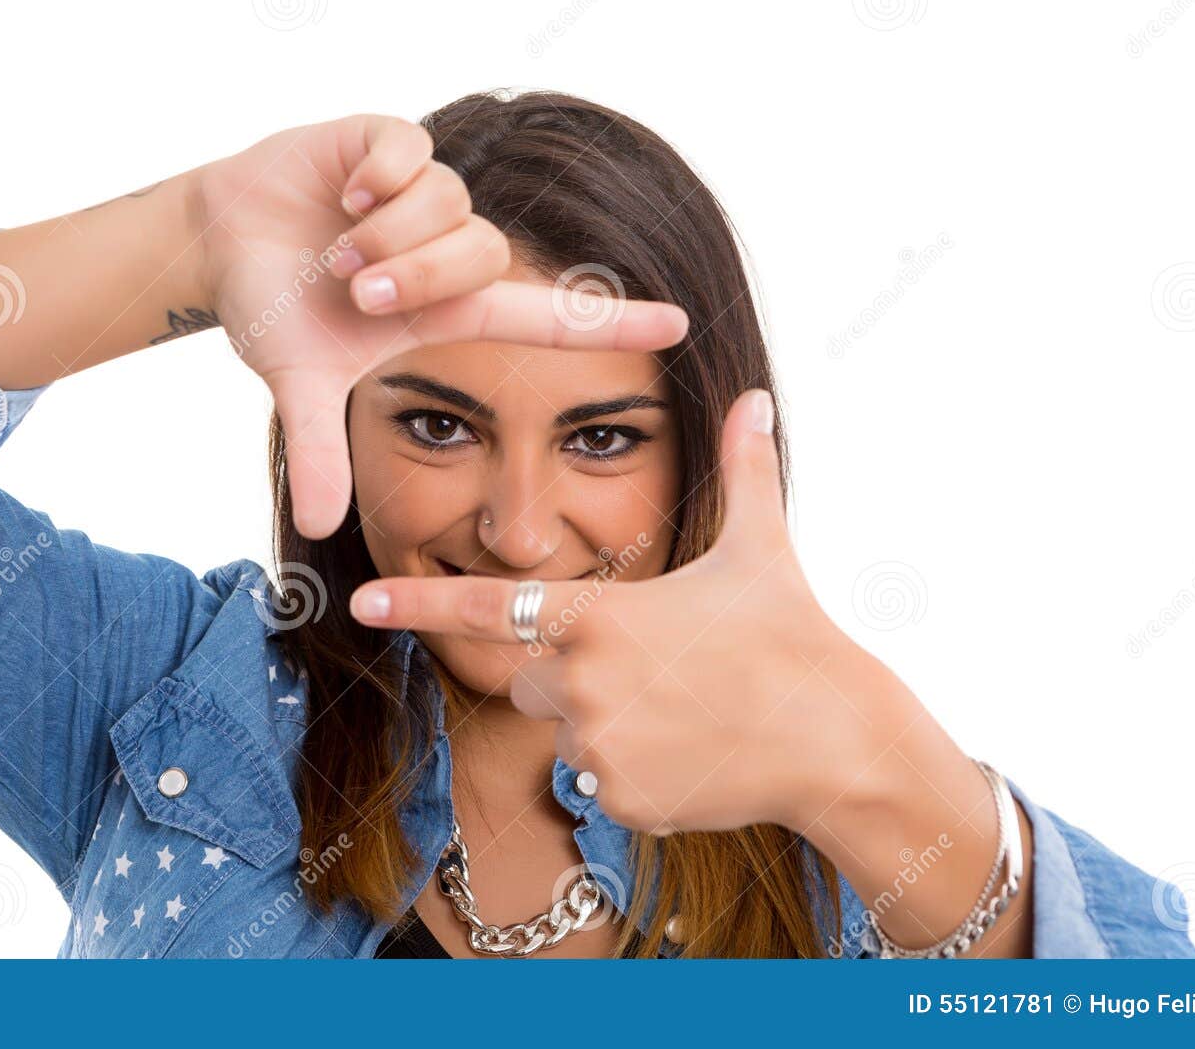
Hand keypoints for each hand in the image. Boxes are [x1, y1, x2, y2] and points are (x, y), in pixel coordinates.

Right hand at [195, 113, 689, 538]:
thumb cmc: (276, 308)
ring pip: (451, 203)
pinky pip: (413, 152)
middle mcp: (447, 248)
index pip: (546, 314)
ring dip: (389, 234)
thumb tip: (322, 523)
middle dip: (418, 273)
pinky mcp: (386, 141)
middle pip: (486, 253)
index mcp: (445, 307)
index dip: (612, 321)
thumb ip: (319, 449)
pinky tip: (345, 194)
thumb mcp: (301, 383)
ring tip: (336, 250)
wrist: (220, 240)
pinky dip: (378, 177)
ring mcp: (419, 193)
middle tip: (357, 292)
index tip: (682, 325)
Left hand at [345, 387, 919, 835]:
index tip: (359, 603)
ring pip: (566, 732)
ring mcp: (596, 745)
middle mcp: (581, 682)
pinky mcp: (618, 797)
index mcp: (597, 616)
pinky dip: (633, 770)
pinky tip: (690, 754)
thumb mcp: (761, 547)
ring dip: (605, 723)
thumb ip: (743, 470)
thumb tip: (753, 396)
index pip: (488, 608)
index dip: (419, 605)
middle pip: (531, 680)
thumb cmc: (794, 636)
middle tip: (656, 670)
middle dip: (572, 675)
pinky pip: (598, 780)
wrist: (834, 740)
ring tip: (683, 712)